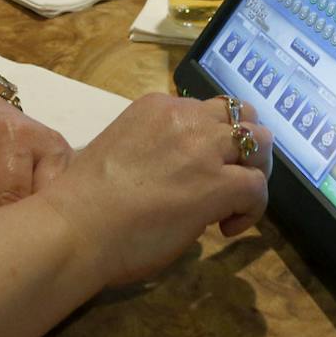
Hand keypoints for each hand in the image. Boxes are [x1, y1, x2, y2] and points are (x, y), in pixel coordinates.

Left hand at [0, 90, 72, 238]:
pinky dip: (56, 219)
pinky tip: (42, 234)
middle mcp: (49, 146)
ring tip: (25, 249)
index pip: (12, 198)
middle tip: (7, 258)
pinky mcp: (76, 167)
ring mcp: (68, 156)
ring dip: (45, 228)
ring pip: (63, 207)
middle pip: (44, 206)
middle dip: (26, 234)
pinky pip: (71, 201)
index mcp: (14, 140)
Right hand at [38, 94, 271, 285]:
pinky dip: (252, 209)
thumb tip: (173, 176)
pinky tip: (224, 228)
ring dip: (255, 170)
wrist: (75, 228)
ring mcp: (202, 148)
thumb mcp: (120, 149)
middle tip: (229, 180)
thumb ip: (153, 149)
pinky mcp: (216, 184)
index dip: (211, 141)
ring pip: (260, 142)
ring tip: (235, 201)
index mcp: (156, 108)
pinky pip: (257, 187)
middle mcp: (184, 118)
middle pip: (241, 116)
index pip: (205, 110)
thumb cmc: (82, 202)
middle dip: (244, 147)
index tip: (197, 171)